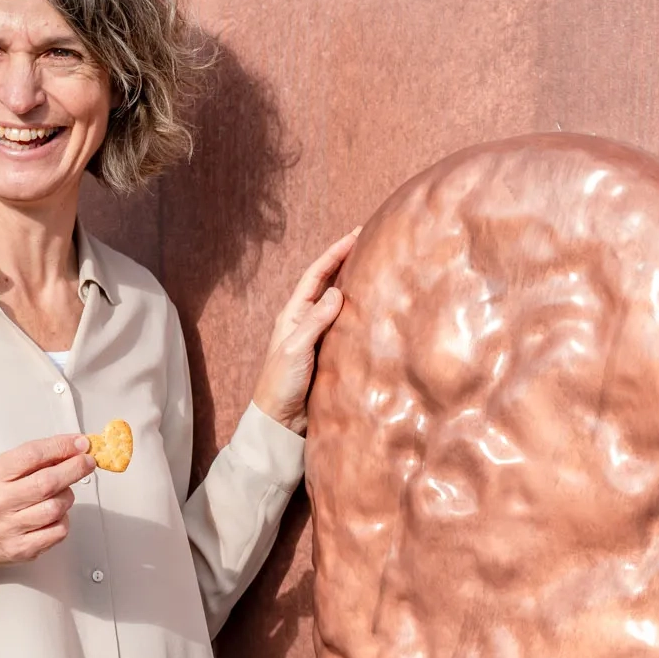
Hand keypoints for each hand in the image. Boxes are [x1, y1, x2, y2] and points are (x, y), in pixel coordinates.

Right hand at [0, 435, 94, 581]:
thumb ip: (28, 461)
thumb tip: (68, 450)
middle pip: (48, 482)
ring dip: (67, 496)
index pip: (31, 455)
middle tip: (87, 462)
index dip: (61, 447)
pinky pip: (58, 531)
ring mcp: (9, 528)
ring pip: (57, 507)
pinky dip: (63, 519)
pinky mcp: (22, 549)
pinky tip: (54, 515)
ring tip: (60, 492)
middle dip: (75, 468)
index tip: (79, 444)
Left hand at [250, 228, 360, 432]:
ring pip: (340, 306)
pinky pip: (348, 329)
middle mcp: (306, 321)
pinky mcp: (331, 355)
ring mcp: (320, 338)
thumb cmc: (280, 383)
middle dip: (347, 263)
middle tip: (371, 245)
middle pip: (329, 284)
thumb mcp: (296, 349)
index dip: (335, 253)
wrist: (280, 421)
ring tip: (378, 271)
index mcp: (293, 314)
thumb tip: (336, 292)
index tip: (355, 235)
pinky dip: (361, 316)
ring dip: (356, 288)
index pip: (316, 275)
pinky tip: (376, 312)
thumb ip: (315, 321)